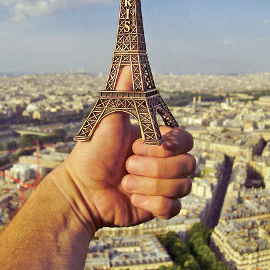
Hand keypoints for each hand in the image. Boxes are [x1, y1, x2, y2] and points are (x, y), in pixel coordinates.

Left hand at [55, 65, 195, 230]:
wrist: (80, 190)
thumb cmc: (92, 152)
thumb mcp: (110, 117)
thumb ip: (126, 91)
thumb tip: (131, 60)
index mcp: (159, 141)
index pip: (187, 141)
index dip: (169, 145)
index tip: (142, 144)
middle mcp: (165, 163)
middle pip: (189, 165)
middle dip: (155, 168)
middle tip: (128, 164)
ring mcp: (163, 186)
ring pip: (183, 187)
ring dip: (150, 185)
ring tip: (125, 183)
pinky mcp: (158, 208)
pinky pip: (174, 209)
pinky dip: (152, 204)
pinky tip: (132, 198)